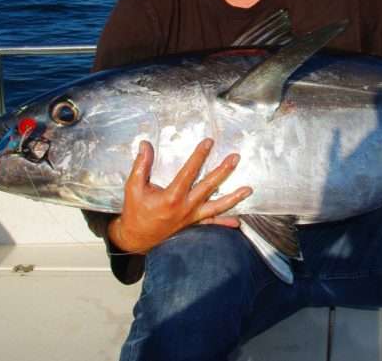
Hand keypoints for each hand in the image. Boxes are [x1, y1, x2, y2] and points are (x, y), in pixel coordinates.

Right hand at [107, 138, 251, 254]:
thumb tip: (145, 144)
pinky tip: (237, 222)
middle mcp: (185, 208)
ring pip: (216, 207)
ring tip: (248, 190)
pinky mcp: (192, 226)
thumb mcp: (134, 187)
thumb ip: (141, 165)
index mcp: (171, 196)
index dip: (199, 156)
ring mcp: (191, 218)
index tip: (209, 142)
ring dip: (233, 198)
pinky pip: (211, 224)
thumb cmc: (135, 213)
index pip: (189, 172)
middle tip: (235, 158)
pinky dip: (225, 223)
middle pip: (208, 187)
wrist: (136, 239)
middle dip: (223, 171)